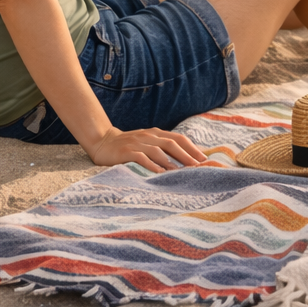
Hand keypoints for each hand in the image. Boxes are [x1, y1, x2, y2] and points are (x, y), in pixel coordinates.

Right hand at [84, 128, 207, 172]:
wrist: (102, 141)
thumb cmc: (129, 145)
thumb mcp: (147, 142)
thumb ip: (163, 147)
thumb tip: (184, 159)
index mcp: (156, 133)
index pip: (178, 139)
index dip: (192, 148)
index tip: (204, 159)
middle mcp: (149, 136)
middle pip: (171, 143)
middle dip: (186, 155)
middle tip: (198, 166)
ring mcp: (137, 143)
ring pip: (158, 150)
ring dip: (171, 161)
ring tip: (181, 172)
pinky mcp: (125, 152)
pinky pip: (140, 157)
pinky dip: (150, 164)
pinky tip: (158, 172)